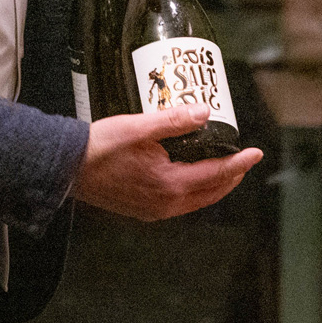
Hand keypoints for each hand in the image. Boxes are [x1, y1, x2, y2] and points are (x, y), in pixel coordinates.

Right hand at [72, 108, 260, 220]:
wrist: (66, 168)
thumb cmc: (98, 147)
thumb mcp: (137, 127)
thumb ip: (173, 121)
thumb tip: (205, 112)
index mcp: (169, 184)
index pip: (216, 173)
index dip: (238, 163)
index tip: (255, 153)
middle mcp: (165, 203)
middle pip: (211, 193)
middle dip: (231, 177)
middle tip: (244, 161)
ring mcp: (154, 210)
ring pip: (197, 201)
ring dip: (214, 186)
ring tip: (225, 170)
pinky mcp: (143, 210)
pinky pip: (180, 204)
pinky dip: (195, 193)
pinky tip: (192, 180)